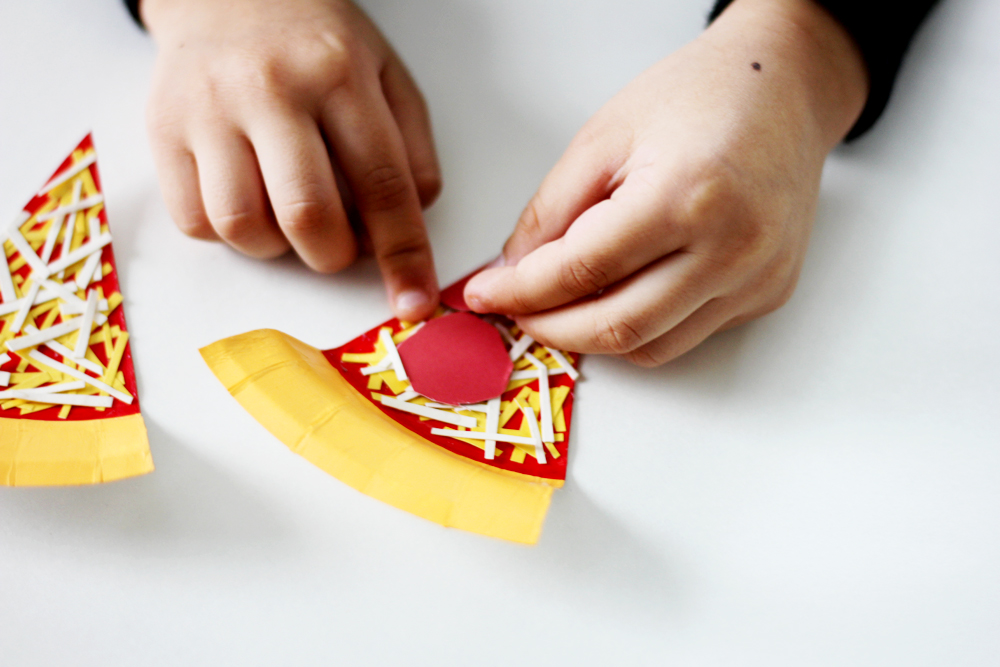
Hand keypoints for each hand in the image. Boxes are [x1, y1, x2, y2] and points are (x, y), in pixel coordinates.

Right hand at [142, 0, 440, 320]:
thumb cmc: (318, 44)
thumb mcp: (386, 76)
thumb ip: (411, 151)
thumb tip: (409, 224)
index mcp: (340, 76)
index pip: (383, 184)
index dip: (403, 256)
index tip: (412, 303)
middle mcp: (271, 91)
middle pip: (307, 216)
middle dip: (333, 256)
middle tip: (339, 243)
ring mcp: (210, 110)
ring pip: (243, 226)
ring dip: (277, 247)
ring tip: (287, 213)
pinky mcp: (163, 130)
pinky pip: (194, 221)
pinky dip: (228, 234)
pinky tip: (248, 198)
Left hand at [464, 0, 867, 365]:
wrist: (784, 88)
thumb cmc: (699, 96)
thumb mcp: (603, 137)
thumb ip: (552, 210)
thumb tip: (513, 271)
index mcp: (685, 196)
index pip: (581, 271)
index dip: (521, 292)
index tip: (486, 293)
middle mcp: (731, 248)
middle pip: (617, 327)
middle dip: (551, 330)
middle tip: (516, 312)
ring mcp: (757, 278)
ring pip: (652, 347)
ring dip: (594, 339)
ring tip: (560, 308)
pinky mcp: (768, 293)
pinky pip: (688, 336)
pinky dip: (641, 328)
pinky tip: (618, 295)